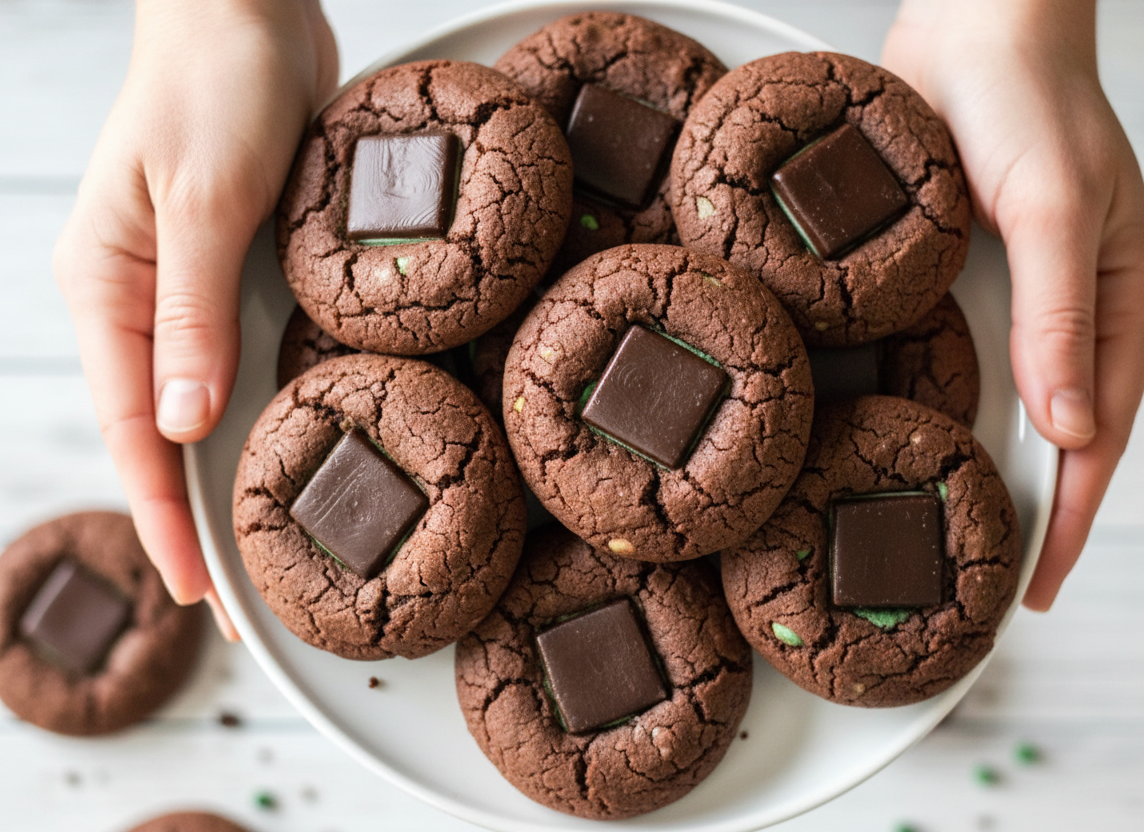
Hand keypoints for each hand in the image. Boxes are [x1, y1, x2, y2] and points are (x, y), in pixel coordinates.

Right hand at [54, 0, 337, 636]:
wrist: (248, 10)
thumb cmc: (212, 83)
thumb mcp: (201, 200)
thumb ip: (189, 314)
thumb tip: (183, 424)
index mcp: (108, 291)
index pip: (137, 431)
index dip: (166, 517)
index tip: (199, 593)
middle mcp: (143, 303)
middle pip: (169, 434)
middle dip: (202, 517)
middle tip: (248, 604)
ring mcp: (191, 289)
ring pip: (211, 403)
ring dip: (240, 471)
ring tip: (281, 542)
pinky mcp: (240, 270)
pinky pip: (250, 356)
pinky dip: (270, 407)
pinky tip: (304, 444)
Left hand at [882, 0, 1143, 609]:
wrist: (973, 27)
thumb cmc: (1029, 103)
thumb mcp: (1052, 210)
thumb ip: (1058, 319)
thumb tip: (1068, 428)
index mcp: (1118, 305)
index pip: (1097, 438)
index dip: (1069, 520)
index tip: (1032, 590)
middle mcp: (1069, 312)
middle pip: (1050, 435)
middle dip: (1022, 510)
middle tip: (972, 582)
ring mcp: (1015, 297)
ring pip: (998, 404)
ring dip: (975, 464)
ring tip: (935, 531)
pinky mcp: (961, 276)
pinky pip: (953, 359)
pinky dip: (935, 405)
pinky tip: (900, 441)